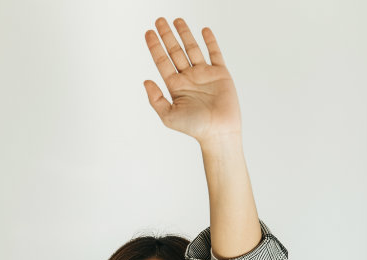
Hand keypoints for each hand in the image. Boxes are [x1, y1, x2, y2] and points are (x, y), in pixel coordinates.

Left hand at [144, 18, 241, 145]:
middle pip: (175, 51)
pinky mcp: (220, 73)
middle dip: (167, 35)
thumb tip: (145, 81)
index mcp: (176, 86)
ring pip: (192, 48)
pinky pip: (215, 53)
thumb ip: (155, 99)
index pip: (162, 61)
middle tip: (159, 20)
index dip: (155, 46)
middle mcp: (189, 77)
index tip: (148, 33)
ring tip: (177, 20)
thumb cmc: (195, 127)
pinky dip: (210, 41)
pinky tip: (204, 30)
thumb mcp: (168, 116)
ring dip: (185, 34)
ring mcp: (204, 74)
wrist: (219, 131)